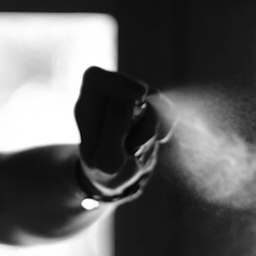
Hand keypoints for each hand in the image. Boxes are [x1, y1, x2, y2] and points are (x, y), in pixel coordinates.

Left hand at [73, 67, 171, 194]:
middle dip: (144, 121)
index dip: (118, 82)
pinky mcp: (150, 104)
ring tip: (134, 151)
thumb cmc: (105, 170)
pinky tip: (150, 144)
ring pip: (154, 101)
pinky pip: (168, 111)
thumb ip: (113, 131)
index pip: (96, 78)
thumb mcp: (106, 160)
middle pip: (134, 89)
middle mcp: (107, 95)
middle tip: (134, 148)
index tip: (141, 96)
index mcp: (87, 104)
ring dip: (150, 131)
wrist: (118, 177)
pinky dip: (163, 131)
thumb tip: (125, 101)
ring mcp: (129, 97)